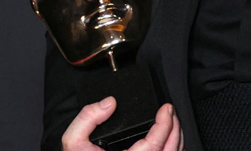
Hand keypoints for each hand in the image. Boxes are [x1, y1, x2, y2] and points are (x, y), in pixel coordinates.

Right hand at [62, 97, 182, 150]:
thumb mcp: (73, 142)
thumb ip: (88, 118)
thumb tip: (109, 104)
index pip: (155, 144)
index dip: (165, 124)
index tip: (166, 109)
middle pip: (170, 150)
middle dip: (175, 128)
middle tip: (171, 112)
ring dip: (177, 139)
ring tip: (172, 123)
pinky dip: (173, 150)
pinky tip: (170, 141)